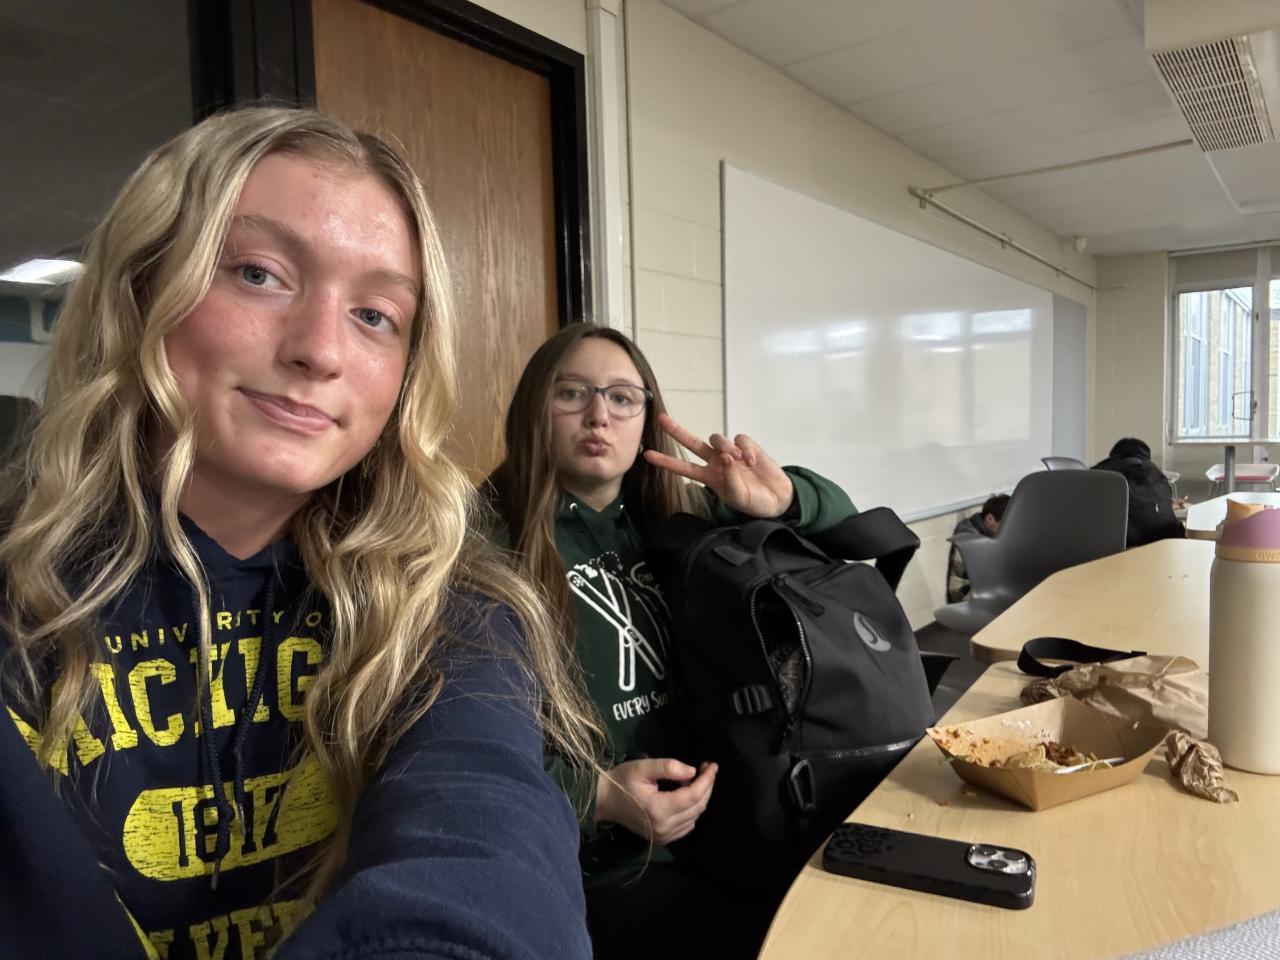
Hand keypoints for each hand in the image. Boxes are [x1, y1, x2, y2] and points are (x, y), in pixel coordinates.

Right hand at [595, 758, 716, 845]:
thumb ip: (669, 767)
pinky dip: (692, 810)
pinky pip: (687, 825)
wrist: (604, 801)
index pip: (694, 795)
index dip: (707, 779)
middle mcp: (664, 827)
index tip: (712, 765)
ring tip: (694, 780)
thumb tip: (693, 772)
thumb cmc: (622, 780)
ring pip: (695, 816)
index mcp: (659, 809)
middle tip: (706, 768)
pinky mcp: (663, 839)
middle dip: (707, 786)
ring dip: (700, 797)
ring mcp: (664, 836)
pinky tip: (686, 796)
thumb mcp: (643, 767)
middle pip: (698, 806)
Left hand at [643, 412, 793, 518]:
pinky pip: (741, 439)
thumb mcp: (737, 495)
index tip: (648, 455)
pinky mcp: (747, 446)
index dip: (666, 462)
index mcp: (709, 477)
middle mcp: (716, 462)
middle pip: (692, 443)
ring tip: (739, 461)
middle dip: (677, 431)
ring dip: (726, 447)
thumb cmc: (754, 501)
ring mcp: (731, 452)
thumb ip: (729, 477)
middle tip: (662, 418)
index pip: (683, 468)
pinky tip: (753, 462)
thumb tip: (725, 457)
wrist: (777, 499)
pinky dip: (747, 449)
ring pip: (718, 438)